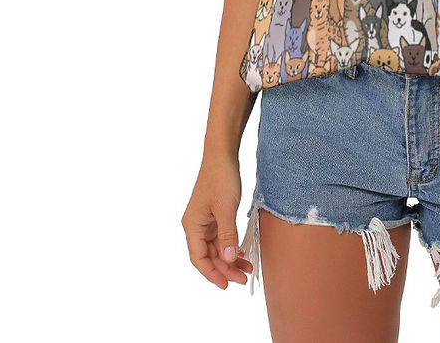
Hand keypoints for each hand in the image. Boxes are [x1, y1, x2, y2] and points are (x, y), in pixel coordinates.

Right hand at [182, 155, 253, 288]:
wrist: (223, 154)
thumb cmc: (221, 178)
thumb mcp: (226, 208)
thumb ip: (227, 235)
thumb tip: (228, 259)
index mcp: (192, 225)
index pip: (199, 258)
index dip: (211, 274)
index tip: (226, 285)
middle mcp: (196, 225)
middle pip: (208, 255)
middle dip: (225, 268)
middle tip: (243, 277)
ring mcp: (205, 221)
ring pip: (216, 248)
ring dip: (230, 258)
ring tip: (247, 268)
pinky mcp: (215, 215)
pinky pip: (222, 237)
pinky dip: (232, 245)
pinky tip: (243, 251)